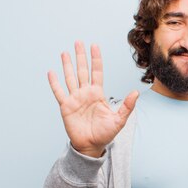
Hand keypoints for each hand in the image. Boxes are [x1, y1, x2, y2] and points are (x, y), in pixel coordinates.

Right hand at [48, 41, 138, 157]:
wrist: (91, 145)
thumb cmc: (105, 134)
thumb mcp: (119, 120)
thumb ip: (127, 106)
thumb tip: (136, 92)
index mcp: (98, 93)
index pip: (96, 72)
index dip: (95, 59)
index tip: (94, 45)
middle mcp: (86, 93)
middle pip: (82, 70)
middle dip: (80, 56)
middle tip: (78, 42)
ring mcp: (75, 99)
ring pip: (70, 78)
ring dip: (67, 65)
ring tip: (65, 52)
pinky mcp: (66, 107)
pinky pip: (59, 92)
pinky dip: (55, 83)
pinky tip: (51, 72)